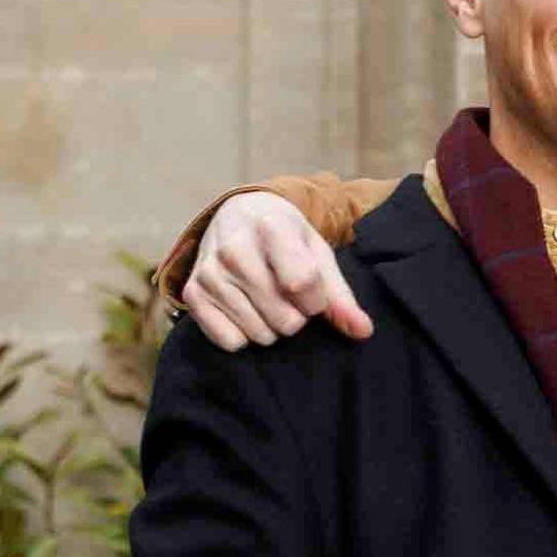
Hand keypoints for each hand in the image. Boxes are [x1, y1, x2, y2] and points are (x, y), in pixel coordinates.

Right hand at [181, 192, 372, 348]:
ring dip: (271, 326)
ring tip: (266, 299)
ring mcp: (210, 272)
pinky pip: (230, 341)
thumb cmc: (285, 238)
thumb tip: (363, 332)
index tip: (312, 292)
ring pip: (260, 335)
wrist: (237, 215)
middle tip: (287, 295)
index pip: (303, 286)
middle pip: (285, 319)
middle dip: (295, 316)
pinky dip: (244, 335)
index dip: (316, 300)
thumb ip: (340, 296)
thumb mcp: (318, 254)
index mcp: (271, 228)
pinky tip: (244, 309)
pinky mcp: (193, 293)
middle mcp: (234, 248)